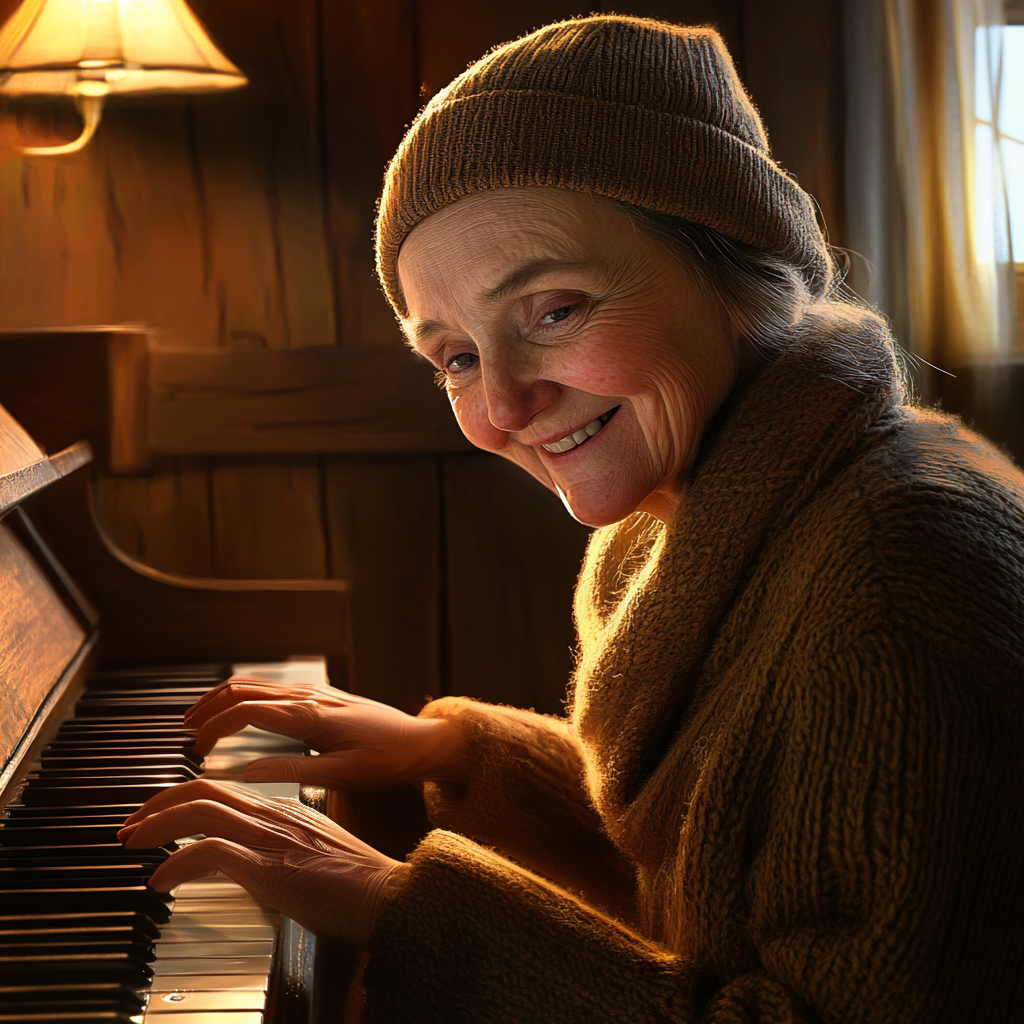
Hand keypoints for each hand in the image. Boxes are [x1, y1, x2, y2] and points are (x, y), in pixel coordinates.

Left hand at [118, 779, 398, 947]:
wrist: (392, 896)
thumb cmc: (360, 886)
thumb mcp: (314, 859)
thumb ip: (281, 852)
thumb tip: (246, 865)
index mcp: (286, 810)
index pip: (222, 791)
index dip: (181, 801)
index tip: (156, 821)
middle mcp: (276, 815)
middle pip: (204, 789)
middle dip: (158, 805)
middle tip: (130, 827)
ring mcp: (273, 837)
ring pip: (201, 810)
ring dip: (157, 825)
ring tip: (133, 844)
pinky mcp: (271, 865)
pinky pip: (210, 851)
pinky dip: (177, 863)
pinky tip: (162, 882)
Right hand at [185, 676, 467, 789]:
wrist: (420, 741)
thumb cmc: (387, 760)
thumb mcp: (342, 775)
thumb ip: (293, 772)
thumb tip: (245, 773)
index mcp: (309, 716)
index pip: (244, 712)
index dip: (212, 729)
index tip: (195, 752)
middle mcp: (308, 697)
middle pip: (242, 690)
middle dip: (208, 708)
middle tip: (184, 733)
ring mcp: (314, 693)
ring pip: (256, 684)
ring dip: (223, 699)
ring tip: (199, 720)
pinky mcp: (321, 697)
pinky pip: (273, 688)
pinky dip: (245, 697)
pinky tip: (238, 713)